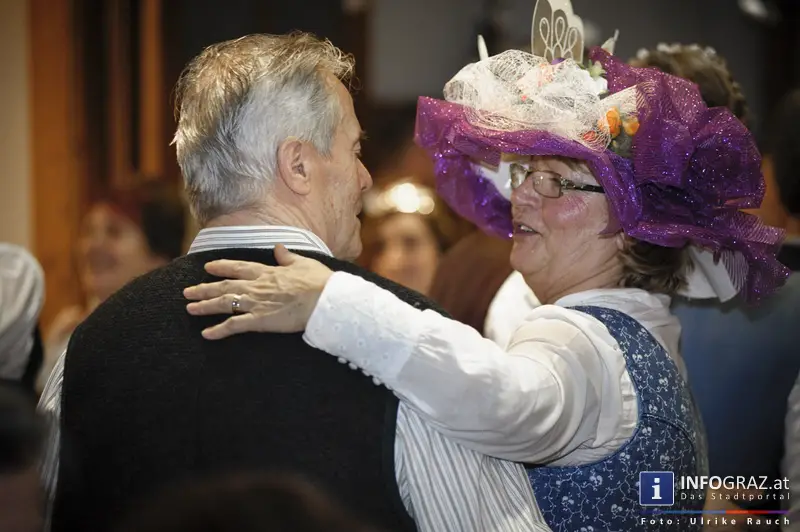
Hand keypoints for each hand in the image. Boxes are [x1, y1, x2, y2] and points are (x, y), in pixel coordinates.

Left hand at [183, 245, 333, 338]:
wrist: (325, 300)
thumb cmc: (318, 282)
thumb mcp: (303, 263)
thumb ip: (287, 257)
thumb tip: (279, 248)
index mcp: (267, 272)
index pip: (238, 267)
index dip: (222, 267)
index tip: (208, 268)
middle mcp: (256, 286)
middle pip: (224, 286)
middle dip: (204, 288)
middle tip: (187, 292)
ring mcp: (256, 303)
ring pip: (224, 303)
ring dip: (205, 306)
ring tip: (189, 309)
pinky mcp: (259, 321)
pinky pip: (234, 325)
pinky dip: (219, 330)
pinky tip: (206, 334)